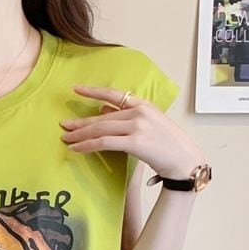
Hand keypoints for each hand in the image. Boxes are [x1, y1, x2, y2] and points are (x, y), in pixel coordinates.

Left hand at [59, 85, 205, 179]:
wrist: (184, 160)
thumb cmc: (167, 146)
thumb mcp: (149, 125)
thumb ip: (126, 117)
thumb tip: (102, 111)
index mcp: (143, 105)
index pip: (114, 94)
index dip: (94, 91)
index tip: (76, 89)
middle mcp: (139, 112)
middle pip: (102, 116)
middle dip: (81, 122)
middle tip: (64, 125)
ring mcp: (137, 126)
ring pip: (101, 129)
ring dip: (80, 134)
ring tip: (66, 138)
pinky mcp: (134, 142)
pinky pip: (104, 143)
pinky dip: (87, 146)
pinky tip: (76, 149)